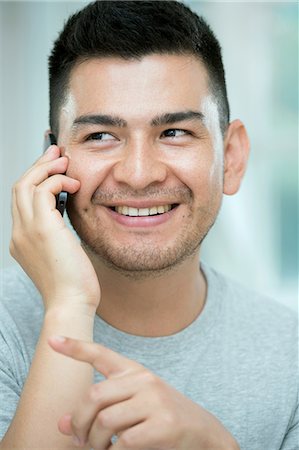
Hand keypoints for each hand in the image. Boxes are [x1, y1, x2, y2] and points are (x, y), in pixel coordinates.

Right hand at [10, 144, 100, 311]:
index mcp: (22, 240)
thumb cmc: (73, 284)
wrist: (71, 304)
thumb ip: (59, 235)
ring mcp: (26, 231)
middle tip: (56, 151)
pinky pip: (42, 190)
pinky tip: (74, 184)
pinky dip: (57, 181)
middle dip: (38, 165)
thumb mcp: (62, 255)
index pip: (22, 200)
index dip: (35, 178)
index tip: (51, 165)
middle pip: (19, 187)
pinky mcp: (42, 229)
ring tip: (65, 161)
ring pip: (26, 184)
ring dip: (46, 167)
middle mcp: (19, 233)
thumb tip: (68, 220)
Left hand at [49, 336, 239, 449]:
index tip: (53, 340)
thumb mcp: (131, 407)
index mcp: (135, 371)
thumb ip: (100, 409)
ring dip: (94, 442)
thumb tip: (62, 424)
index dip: (76, 347)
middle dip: (79, 421)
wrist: (203, 432)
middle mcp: (144, 380)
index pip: (102, 354)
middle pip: (93, 396)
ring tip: (98, 449)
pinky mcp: (164, 424)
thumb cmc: (161, 418)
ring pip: (105, 421)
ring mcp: (155, 401)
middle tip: (79, 439)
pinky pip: (123, 442)